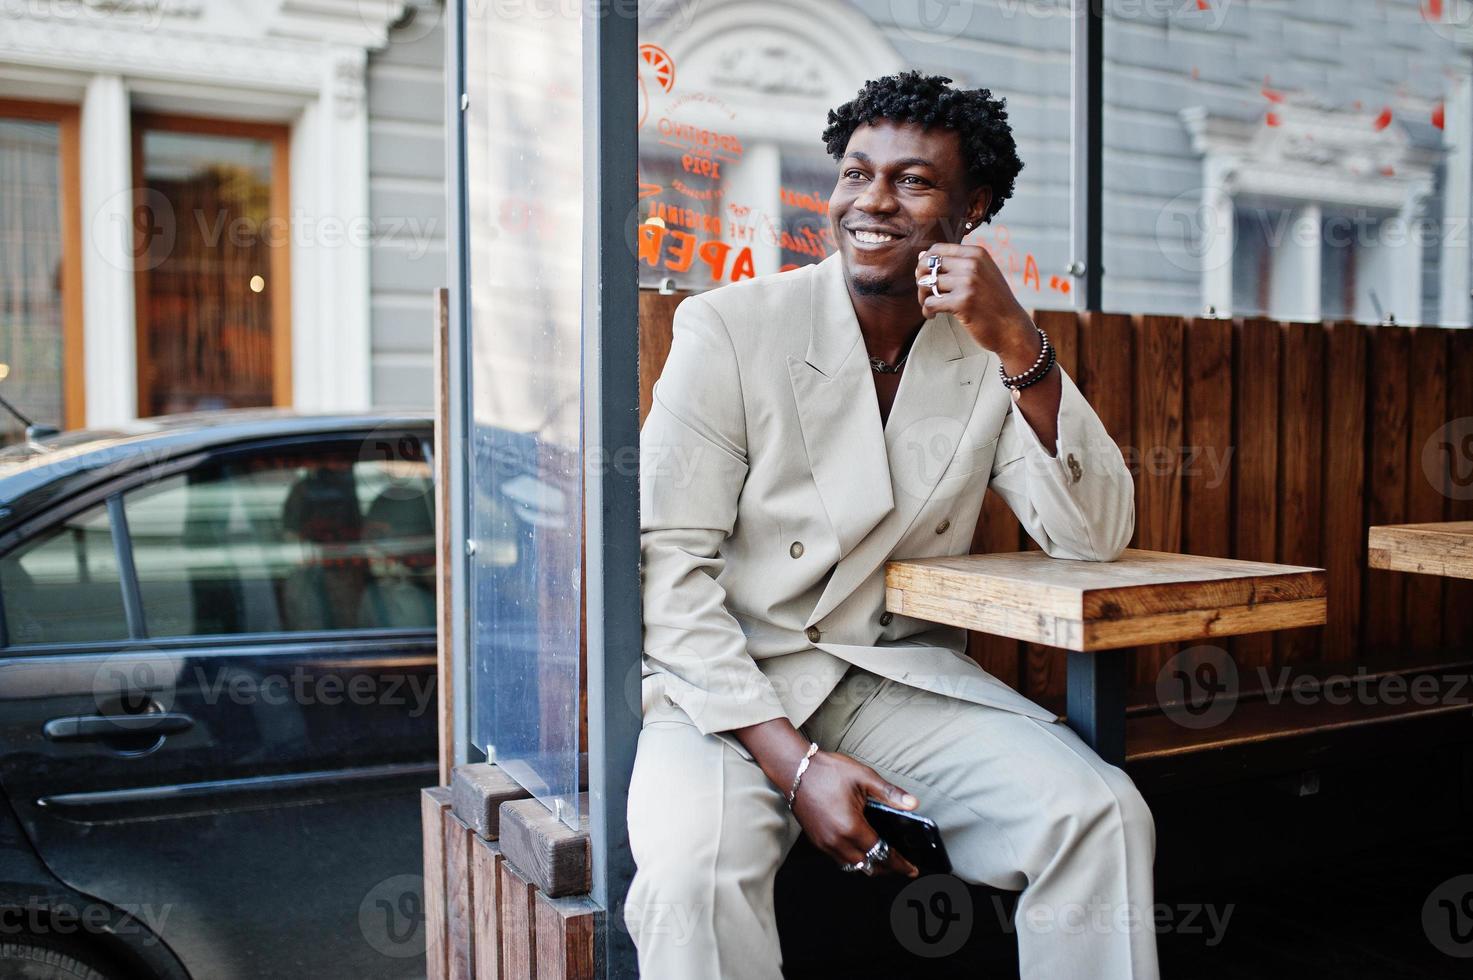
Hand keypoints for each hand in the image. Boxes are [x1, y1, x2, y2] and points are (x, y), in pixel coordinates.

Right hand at [789, 749, 921, 877]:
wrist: (795, 769)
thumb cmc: (827, 771)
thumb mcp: (863, 777)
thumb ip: (890, 793)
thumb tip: (913, 804)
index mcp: (851, 827)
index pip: (881, 853)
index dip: (899, 863)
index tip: (911, 869)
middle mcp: (837, 841)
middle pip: (868, 866)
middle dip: (887, 868)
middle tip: (901, 866)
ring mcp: (824, 843)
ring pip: (853, 866)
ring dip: (870, 865)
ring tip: (884, 859)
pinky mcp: (816, 840)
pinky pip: (839, 859)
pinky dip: (854, 859)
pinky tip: (862, 849)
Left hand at [915, 243, 1037, 360]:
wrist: (1011, 328)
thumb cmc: (994, 302)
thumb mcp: (982, 274)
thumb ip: (955, 264)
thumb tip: (920, 255)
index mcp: (976, 254)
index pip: (937, 249)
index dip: (925, 262)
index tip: (926, 276)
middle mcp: (972, 264)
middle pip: (928, 265)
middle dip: (921, 280)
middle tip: (926, 294)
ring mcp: (968, 283)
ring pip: (926, 284)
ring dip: (923, 297)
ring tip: (931, 306)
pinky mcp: (962, 302)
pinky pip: (930, 303)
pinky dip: (927, 311)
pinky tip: (933, 315)